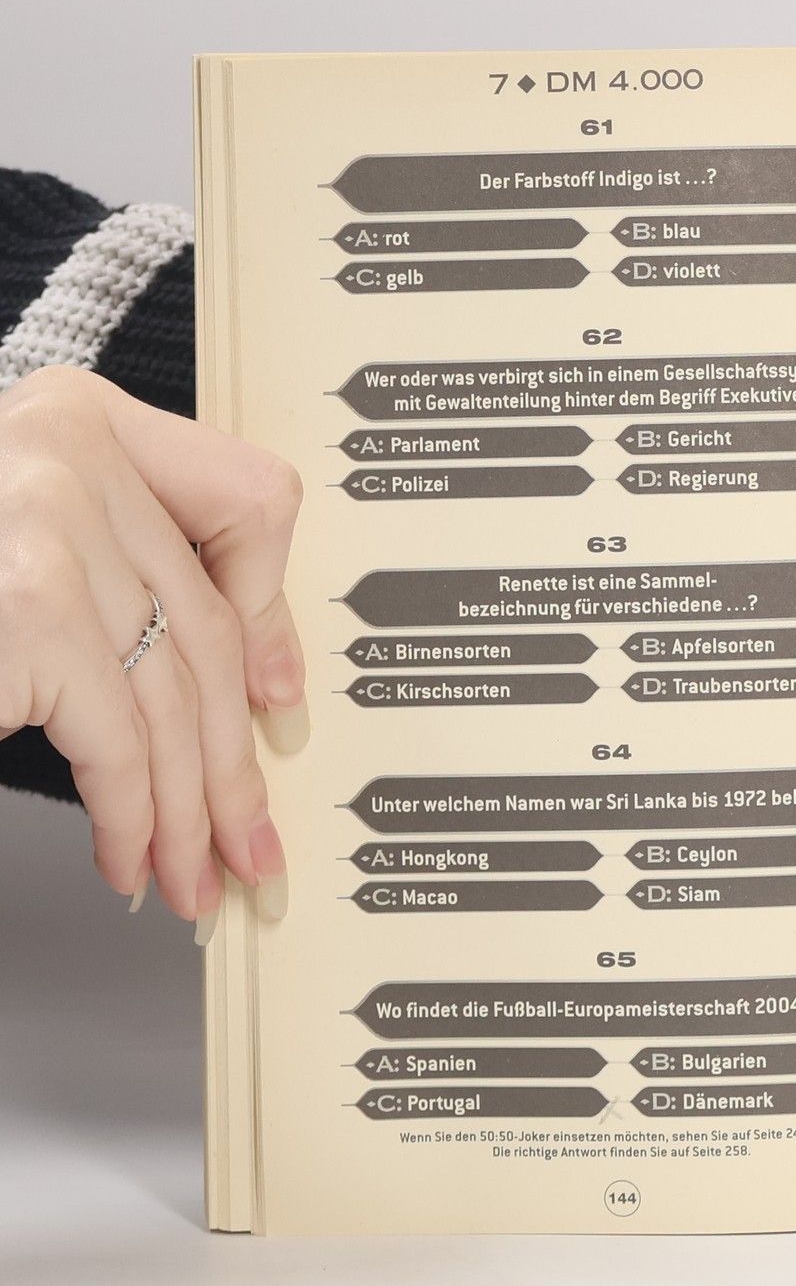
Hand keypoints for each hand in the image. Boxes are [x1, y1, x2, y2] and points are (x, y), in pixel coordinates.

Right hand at [0, 366, 307, 930]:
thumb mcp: (26, 539)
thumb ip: (121, 570)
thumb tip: (255, 679)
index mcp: (76, 414)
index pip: (242, 502)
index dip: (269, 617)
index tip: (278, 695)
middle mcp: (66, 452)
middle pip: (204, 627)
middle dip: (232, 756)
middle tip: (247, 834)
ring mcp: (46, 529)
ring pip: (171, 694)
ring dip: (188, 808)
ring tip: (194, 871)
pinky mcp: (27, 614)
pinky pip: (117, 740)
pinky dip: (131, 816)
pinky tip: (128, 856)